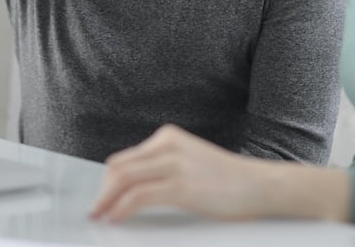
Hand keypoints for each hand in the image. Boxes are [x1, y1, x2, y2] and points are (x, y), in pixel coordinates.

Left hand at [91, 125, 276, 222]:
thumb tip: (130, 184)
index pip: (123, 158)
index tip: (100, 198)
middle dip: (103, 192)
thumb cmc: (226, 179)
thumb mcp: (189, 161)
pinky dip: (121, 208)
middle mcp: (168, 145)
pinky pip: (138, 197)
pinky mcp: (181, 186)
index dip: (106, 182)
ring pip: (124, 180)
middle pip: (119, 168)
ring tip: (100, 215)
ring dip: (106, 201)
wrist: (258, 185)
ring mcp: (175, 164)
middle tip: (96, 210)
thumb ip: (162, 165)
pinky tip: (116, 217)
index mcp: (168, 137)